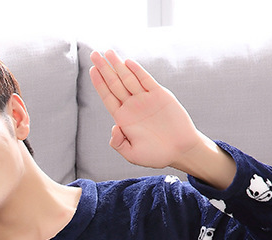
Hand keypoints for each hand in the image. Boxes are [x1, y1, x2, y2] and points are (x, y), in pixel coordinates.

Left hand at [90, 51, 235, 188]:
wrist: (180, 150)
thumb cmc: (155, 155)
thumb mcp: (132, 155)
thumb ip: (119, 144)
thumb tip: (114, 128)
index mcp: (124, 119)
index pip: (108, 97)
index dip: (100, 83)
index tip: (92, 70)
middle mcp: (132, 106)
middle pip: (115, 84)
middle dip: (104, 69)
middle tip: (94, 54)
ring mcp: (145, 99)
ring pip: (128, 78)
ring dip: (118, 65)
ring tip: (108, 52)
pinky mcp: (160, 95)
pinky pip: (146, 80)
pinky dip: (137, 71)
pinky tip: (127, 62)